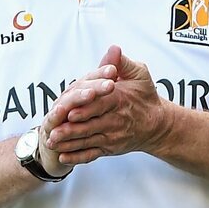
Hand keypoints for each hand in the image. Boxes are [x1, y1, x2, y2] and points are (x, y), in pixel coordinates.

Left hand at [43, 45, 172, 165]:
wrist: (157, 124)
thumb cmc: (145, 97)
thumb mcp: (139, 75)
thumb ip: (122, 63)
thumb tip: (114, 49)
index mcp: (119, 100)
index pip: (101, 104)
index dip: (86, 109)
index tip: (70, 112)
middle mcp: (116, 120)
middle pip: (91, 126)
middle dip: (71, 130)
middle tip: (53, 131)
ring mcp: (112, 137)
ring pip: (88, 141)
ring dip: (69, 143)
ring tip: (52, 142)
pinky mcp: (110, 148)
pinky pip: (92, 154)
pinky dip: (77, 157)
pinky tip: (63, 158)